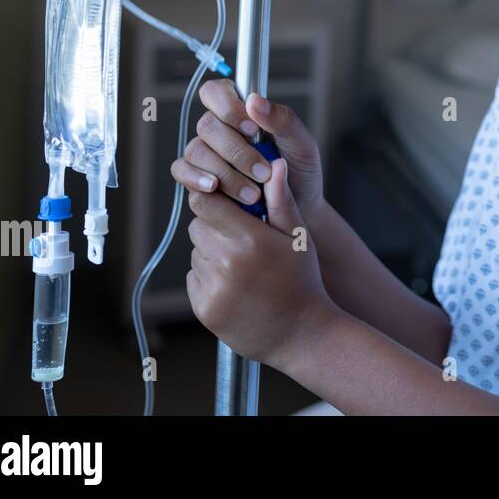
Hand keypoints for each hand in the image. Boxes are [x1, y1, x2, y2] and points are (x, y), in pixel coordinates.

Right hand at [170, 78, 326, 229]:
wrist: (297, 210)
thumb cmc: (298, 172)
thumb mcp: (302, 144)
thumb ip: (282, 120)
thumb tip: (254, 100)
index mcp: (242, 114)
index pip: (216, 92)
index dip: (229, 107)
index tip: (253, 129)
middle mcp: (219, 131)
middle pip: (207, 125)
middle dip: (236, 151)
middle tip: (264, 172)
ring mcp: (205, 155)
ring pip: (196, 151)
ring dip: (225, 172)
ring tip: (253, 194)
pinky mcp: (196, 179)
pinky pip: (182, 171)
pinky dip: (197, 179)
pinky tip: (214, 188)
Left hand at [186, 158, 339, 369]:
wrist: (301, 334)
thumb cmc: (303, 281)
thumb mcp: (297, 237)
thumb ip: (281, 200)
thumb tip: (275, 164)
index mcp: (250, 240)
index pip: (205, 202)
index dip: (214, 198)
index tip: (226, 202)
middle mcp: (227, 262)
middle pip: (198, 226)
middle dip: (215, 226)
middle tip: (242, 238)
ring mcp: (213, 287)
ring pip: (196, 252)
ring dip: (212, 252)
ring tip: (244, 267)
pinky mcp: (204, 308)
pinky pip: (195, 278)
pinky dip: (209, 278)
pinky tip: (237, 286)